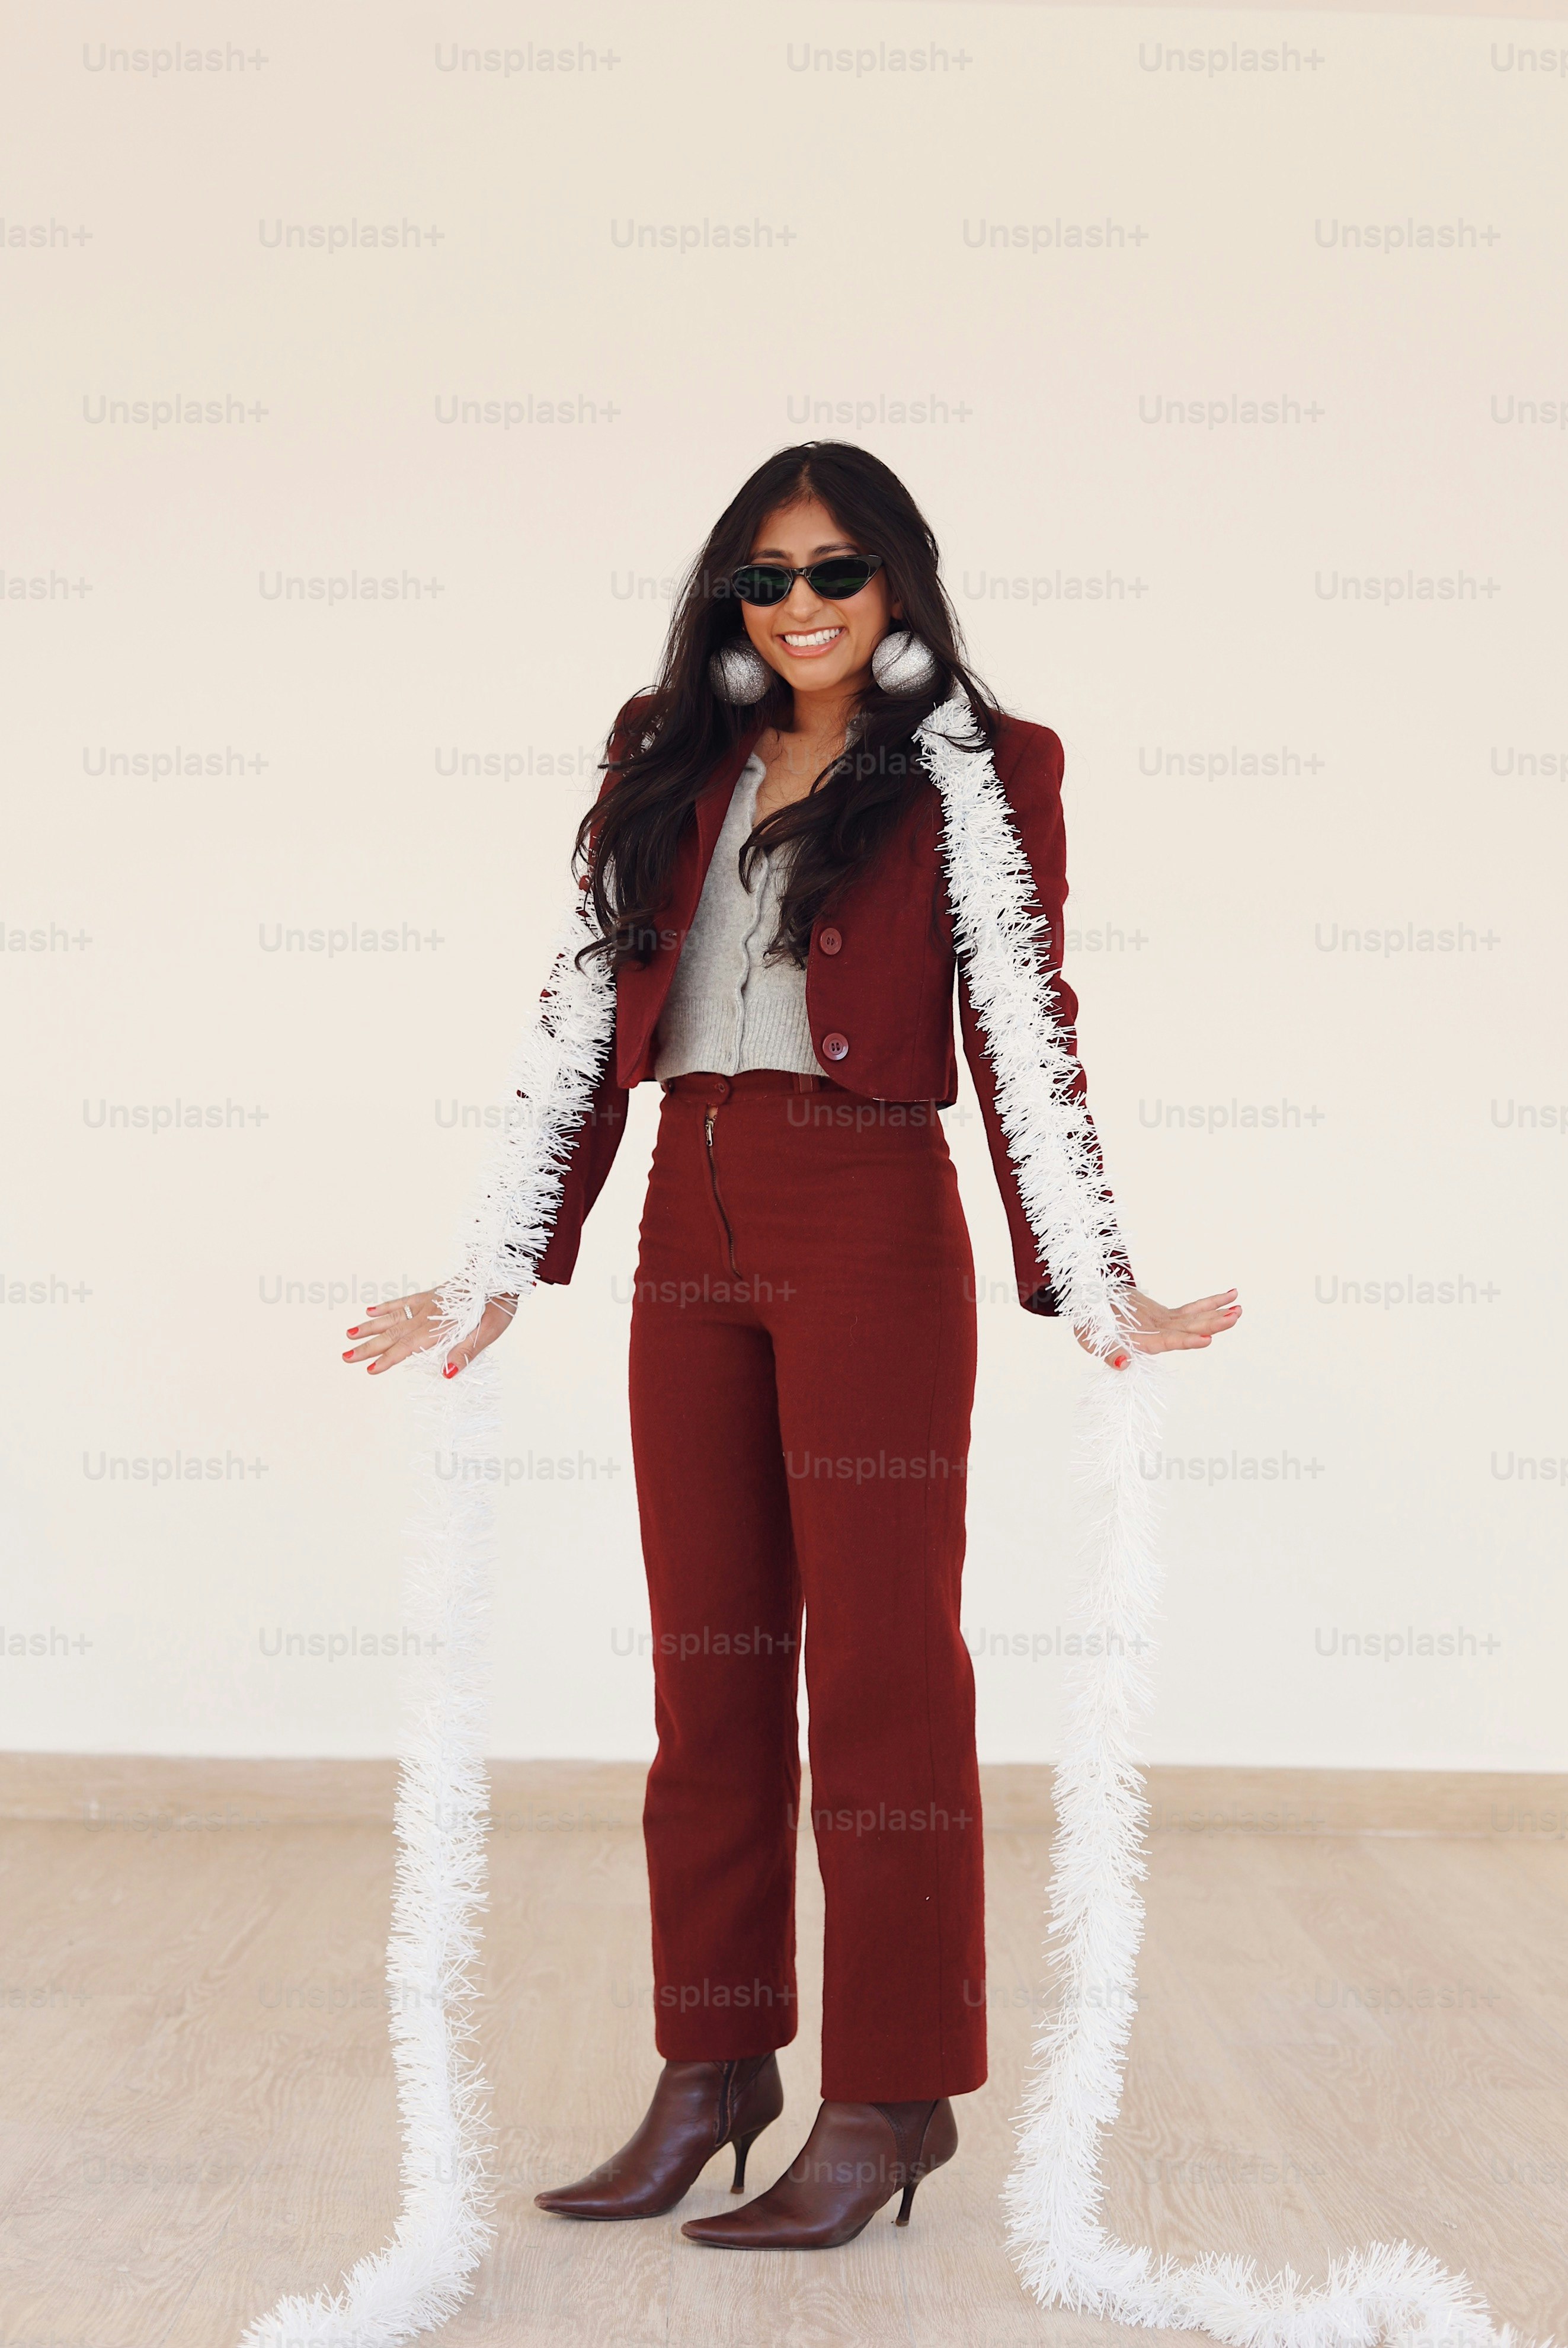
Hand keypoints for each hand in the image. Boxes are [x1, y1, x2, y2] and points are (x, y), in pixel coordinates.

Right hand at [340, 1288, 518, 1379]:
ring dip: (370, 1327)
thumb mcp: (488, 1333)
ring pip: (392, 1317)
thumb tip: (445, 1375)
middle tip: (345, 1356)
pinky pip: (403, 1301)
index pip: (407, 1348)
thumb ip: (465, 1353)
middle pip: (392, 1334)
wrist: (501, 1274)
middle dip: (368, 1347)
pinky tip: (370, 1310)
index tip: (368, 1369)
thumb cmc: (498, 1307)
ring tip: (349, 1334)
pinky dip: (386, 1307)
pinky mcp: (430, 1295)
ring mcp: (427, 1303)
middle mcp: (428, 1316)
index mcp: (440, 1328)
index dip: (387, 1359)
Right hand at [1074, 1285, 1240, 1370]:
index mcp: (1141, 1343)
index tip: (1206, 1339)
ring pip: (1195, 1320)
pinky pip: (1192, 1309)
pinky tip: (1229, 1296)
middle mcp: (1157, 1337)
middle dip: (1212, 1325)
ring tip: (1238, 1310)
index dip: (1186, 1341)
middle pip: (1188, 1331)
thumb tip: (1123, 1364)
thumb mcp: (1090, 1336)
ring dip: (1217, 1315)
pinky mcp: (1166, 1316)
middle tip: (1233, 1318)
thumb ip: (1108, 1352)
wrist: (1087, 1304)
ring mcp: (1164, 1325)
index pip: (1167, 1343)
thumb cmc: (1087, 1322)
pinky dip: (1210, 1303)